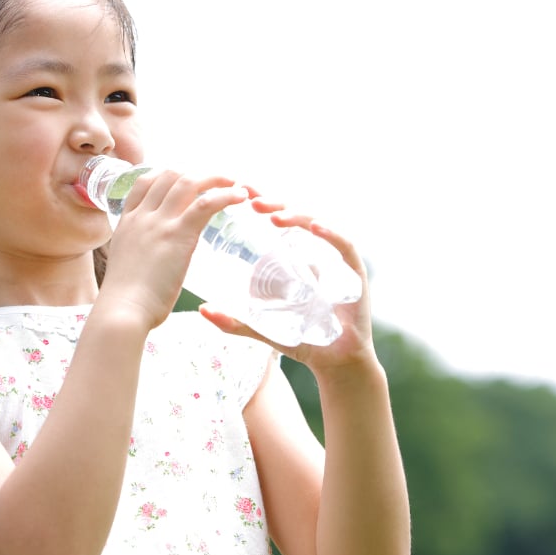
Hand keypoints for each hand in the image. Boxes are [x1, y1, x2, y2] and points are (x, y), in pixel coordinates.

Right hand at [96, 170, 249, 329]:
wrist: (122, 310)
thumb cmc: (124, 300)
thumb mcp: (126, 264)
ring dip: (214, 179)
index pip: (145, 182)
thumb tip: (153, 259)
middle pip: (169, 176)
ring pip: (187, 183)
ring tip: (232, 183)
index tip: (184, 180)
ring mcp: (159, 224)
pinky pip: (205, 204)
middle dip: (194, 174)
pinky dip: (225, 195)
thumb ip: (139, 251)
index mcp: (127, 223)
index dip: (167, 175)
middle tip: (215, 182)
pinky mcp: (178, 235)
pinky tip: (239, 196)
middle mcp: (142, 217)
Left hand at [199, 195, 379, 377]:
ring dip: (295, 216)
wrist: (335, 362)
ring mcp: (335, 260)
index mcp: (295, 258)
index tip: (237, 192)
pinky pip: (344, 246)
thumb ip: (235, 321)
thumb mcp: (261, 328)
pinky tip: (313, 227)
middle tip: (249, 199)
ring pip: (317, 225)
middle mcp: (315, 252)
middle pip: (295, 217)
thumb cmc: (302, 340)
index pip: (277, 221)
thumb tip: (201, 309)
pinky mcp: (354, 272)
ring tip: (272, 216)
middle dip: (273, 204)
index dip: (261, 203)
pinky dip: (330, 234)